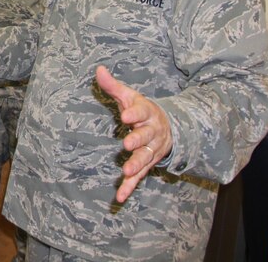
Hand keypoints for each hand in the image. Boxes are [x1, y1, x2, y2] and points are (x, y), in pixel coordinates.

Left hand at [95, 65, 172, 202]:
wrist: (169, 127)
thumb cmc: (142, 110)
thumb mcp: (129, 96)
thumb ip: (113, 86)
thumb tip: (98, 69)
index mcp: (147, 113)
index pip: (140, 112)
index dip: (134, 113)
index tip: (125, 115)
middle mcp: (152, 133)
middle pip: (146, 137)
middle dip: (137, 141)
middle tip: (126, 144)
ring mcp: (151, 150)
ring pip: (145, 159)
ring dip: (136, 166)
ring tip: (125, 172)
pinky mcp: (147, 164)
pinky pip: (139, 177)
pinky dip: (130, 187)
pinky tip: (120, 197)